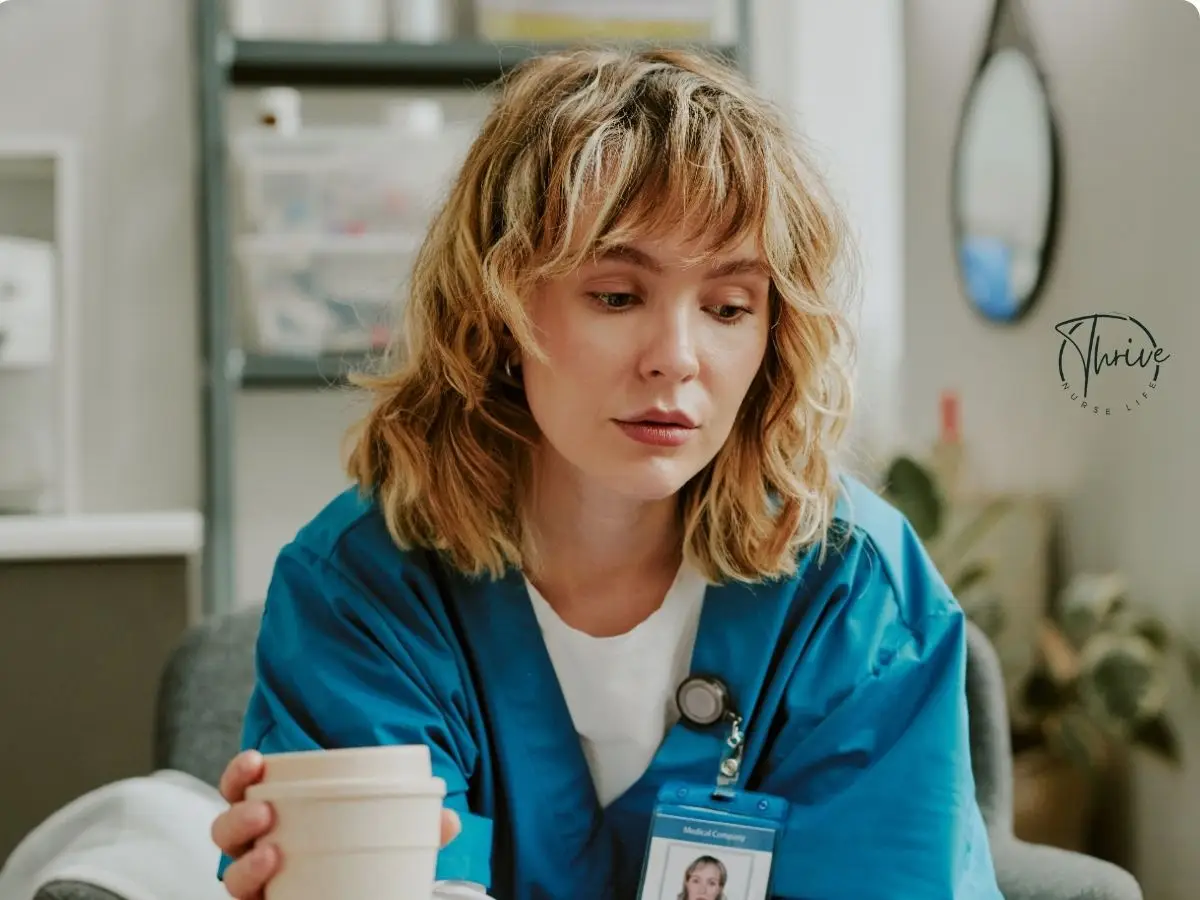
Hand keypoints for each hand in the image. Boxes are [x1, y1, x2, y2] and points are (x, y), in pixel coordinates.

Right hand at [211, 749, 462, 898]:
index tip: (255, 760)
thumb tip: (449, 820)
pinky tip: (268, 897)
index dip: (239, 773)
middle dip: (236, 818)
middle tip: (264, 813)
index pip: (242, 790)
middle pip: (225, 832)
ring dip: (243, 864)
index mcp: (277, 814)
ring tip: (270, 855)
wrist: (365, 895)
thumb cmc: (363, 853)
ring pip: (229, 874)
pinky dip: (253, 898)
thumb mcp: (386, 831)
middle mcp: (257, 848)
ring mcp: (258, 884)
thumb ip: (415, 823)